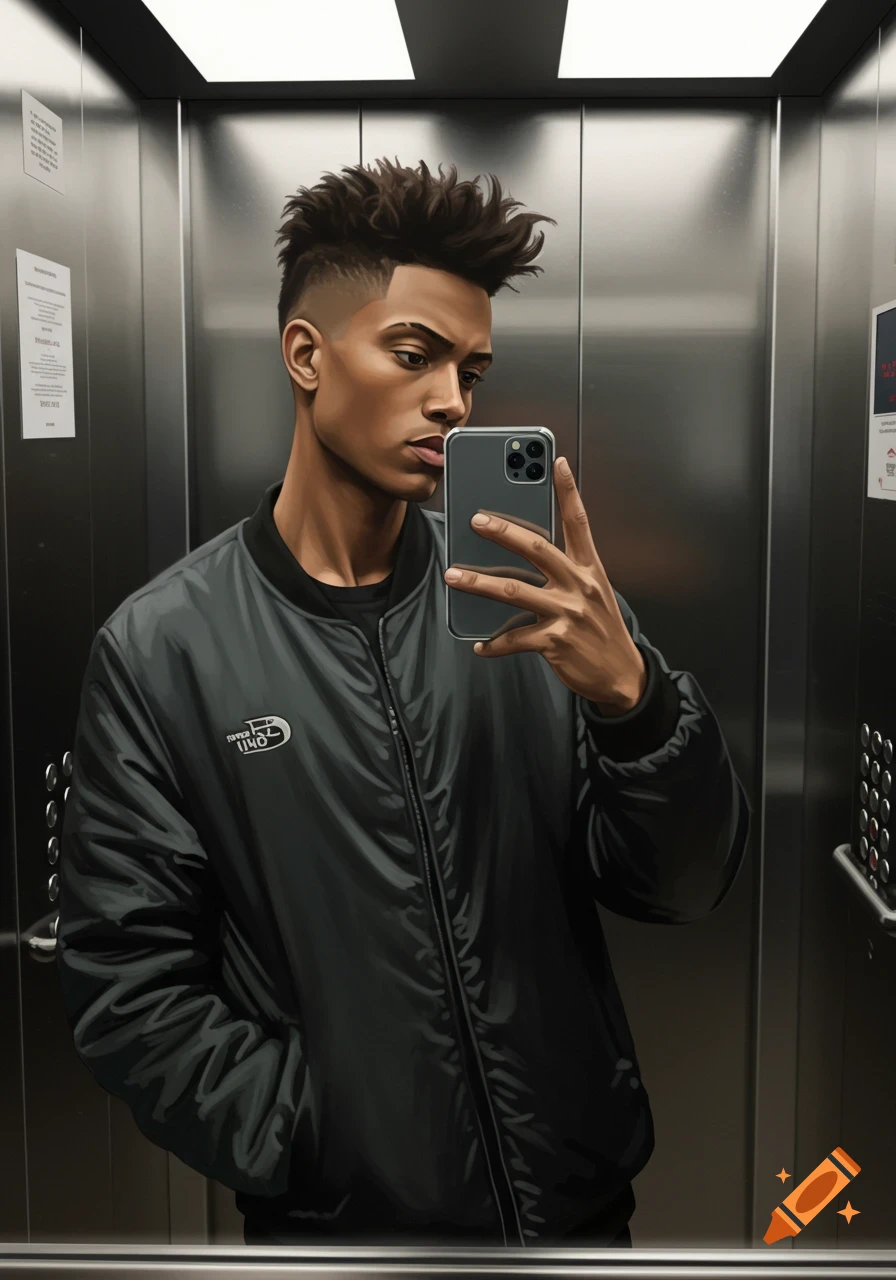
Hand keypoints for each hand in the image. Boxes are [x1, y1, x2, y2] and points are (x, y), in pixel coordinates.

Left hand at [443, 457, 647, 714]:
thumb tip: (525, 556)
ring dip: (479, 582)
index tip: (557, 462)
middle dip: (504, 531)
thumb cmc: (602, 631)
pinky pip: (515, 638)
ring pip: (514, 591)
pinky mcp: (556, 642)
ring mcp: (568, 613)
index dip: (568, 491)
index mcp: (591, 570)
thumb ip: (567, 572)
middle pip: (537, 548)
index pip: (578, 522)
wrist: (622, 677)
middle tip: (476, 520)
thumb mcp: (594, 594)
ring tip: (453, 576)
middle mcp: (580, 586)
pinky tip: (481, 645)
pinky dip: (494, 643)